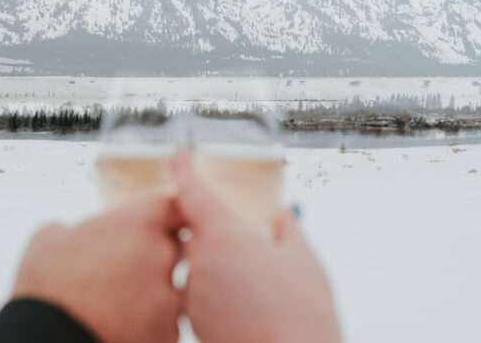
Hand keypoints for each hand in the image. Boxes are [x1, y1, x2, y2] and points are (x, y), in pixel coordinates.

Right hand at [11, 199, 182, 342]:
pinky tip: (118, 326)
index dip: (163, 218)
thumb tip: (64, 234)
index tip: (151, 226)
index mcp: (142, 223)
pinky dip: (146, 327)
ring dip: (150, 295)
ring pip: (169, 291)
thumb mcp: (49, 238)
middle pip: (173, 250)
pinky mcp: (167, 333)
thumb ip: (71, 228)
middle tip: (121, 270)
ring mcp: (169, 297)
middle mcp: (163, 256)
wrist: (52, 336)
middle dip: (153, 258)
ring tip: (114, 305)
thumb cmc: (50, 285)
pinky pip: (163, 325)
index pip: (173, 208)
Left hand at [173, 150, 341, 342]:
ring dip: (219, 266)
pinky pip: (201, 297)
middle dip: (216, 231)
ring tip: (258, 283)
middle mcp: (200, 264)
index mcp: (223, 237)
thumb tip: (281, 215)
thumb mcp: (303, 259)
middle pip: (195, 232)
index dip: (183, 169)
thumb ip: (287, 228)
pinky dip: (219, 294)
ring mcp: (195, 298)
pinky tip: (249, 305)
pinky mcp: (197, 325)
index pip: (193, 193)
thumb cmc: (302, 314)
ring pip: (199, 267)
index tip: (177, 154)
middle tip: (248, 242)